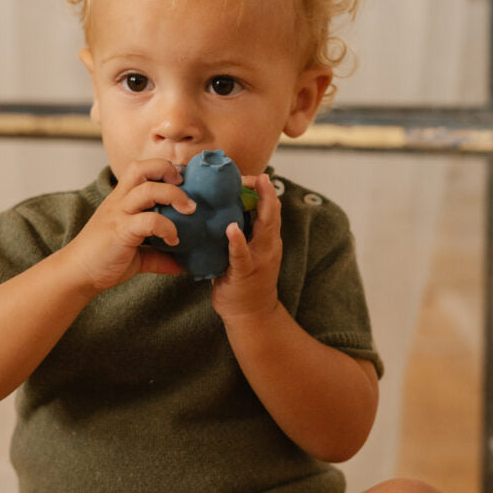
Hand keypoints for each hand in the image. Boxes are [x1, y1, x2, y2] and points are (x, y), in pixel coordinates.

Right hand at [65, 159, 195, 292]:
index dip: (163, 169)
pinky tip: (173, 241)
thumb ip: (158, 256)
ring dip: (174, 195)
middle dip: (168, 170)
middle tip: (186, 187)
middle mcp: (119, 201)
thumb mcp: (137, 256)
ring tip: (189, 210)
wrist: (76, 274)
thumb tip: (182, 264)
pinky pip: (149, 221)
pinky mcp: (120, 231)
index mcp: (122, 199)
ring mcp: (119, 214)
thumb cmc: (103, 261)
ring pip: (147, 189)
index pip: (141, 169)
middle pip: (142, 167)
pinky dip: (167, 227)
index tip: (182, 183)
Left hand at [211, 173, 281, 322]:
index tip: (257, 177)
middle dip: (267, 194)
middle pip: (272, 215)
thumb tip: (220, 211)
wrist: (252, 316)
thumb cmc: (245, 281)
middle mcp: (268, 246)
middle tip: (260, 176)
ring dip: (260, 207)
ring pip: (264, 228)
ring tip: (253, 188)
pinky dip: (237, 241)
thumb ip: (240, 234)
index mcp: (268, 239)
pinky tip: (232, 229)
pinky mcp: (246, 272)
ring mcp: (259, 259)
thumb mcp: (247, 252)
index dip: (265, 192)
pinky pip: (242, 254)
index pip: (270, 210)